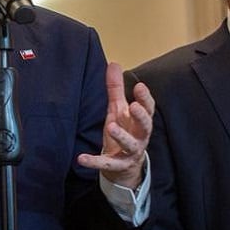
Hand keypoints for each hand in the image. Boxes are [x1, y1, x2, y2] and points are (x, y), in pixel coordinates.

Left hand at [76, 62, 153, 188]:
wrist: (124, 166)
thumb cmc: (124, 132)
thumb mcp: (118, 110)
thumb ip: (116, 89)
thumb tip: (113, 63)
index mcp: (140, 122)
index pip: (148, 109)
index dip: (145, 99)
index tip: (139, 86)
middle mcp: (139, 137)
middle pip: (145, 127)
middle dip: (140, 117)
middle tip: (132, 107)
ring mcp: (129, 153)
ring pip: (130, 145)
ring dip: (121, 136)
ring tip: (111, 126)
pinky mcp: (117, 166)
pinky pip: (106, 164)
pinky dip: (94, 162)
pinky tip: (81, 158)